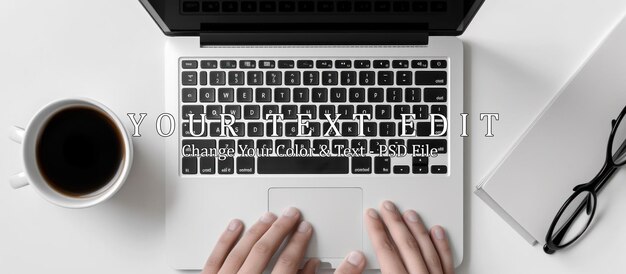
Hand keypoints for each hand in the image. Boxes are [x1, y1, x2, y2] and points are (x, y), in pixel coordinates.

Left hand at [202, 207, 366, 273]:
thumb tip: (311, 267)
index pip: (287, 267)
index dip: (299, 245)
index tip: (307, 230)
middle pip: (264, 252)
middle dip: (281, 230)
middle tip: (292, 215)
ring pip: (240, 252)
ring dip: (256, 231)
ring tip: (269, 217)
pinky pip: (215, 259)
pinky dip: (225, 241)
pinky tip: (235, 226)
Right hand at [365, 201, 454, 273]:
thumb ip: (370, 273)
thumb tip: (359, 258)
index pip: (386, 252)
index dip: (376, 231)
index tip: (371, 217)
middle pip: (406, 246)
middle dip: (394, 223)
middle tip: (388, 207)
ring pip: (428, 250)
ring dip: (418, 229)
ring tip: (410, 214)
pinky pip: (447, 263)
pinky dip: (442, 246)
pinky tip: (437, 232)